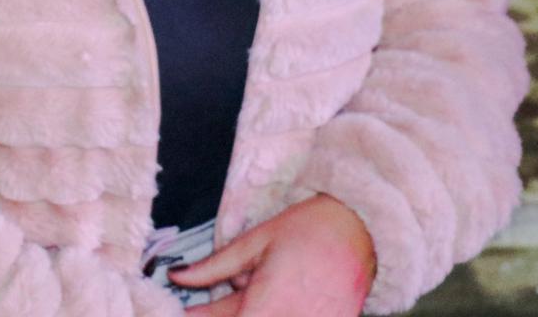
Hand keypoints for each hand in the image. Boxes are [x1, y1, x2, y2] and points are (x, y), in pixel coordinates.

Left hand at [171, 195, 374, 315]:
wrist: (361, 228)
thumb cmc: (307, 229)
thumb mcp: (255, 241)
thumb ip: (214, 267)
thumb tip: (176, 275)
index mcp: (266, 305)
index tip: (182, 310)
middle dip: (224, 313)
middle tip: (203, 303)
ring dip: (246, 311)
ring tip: (250, 287)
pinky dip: (272, 310)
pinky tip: (269, 292)